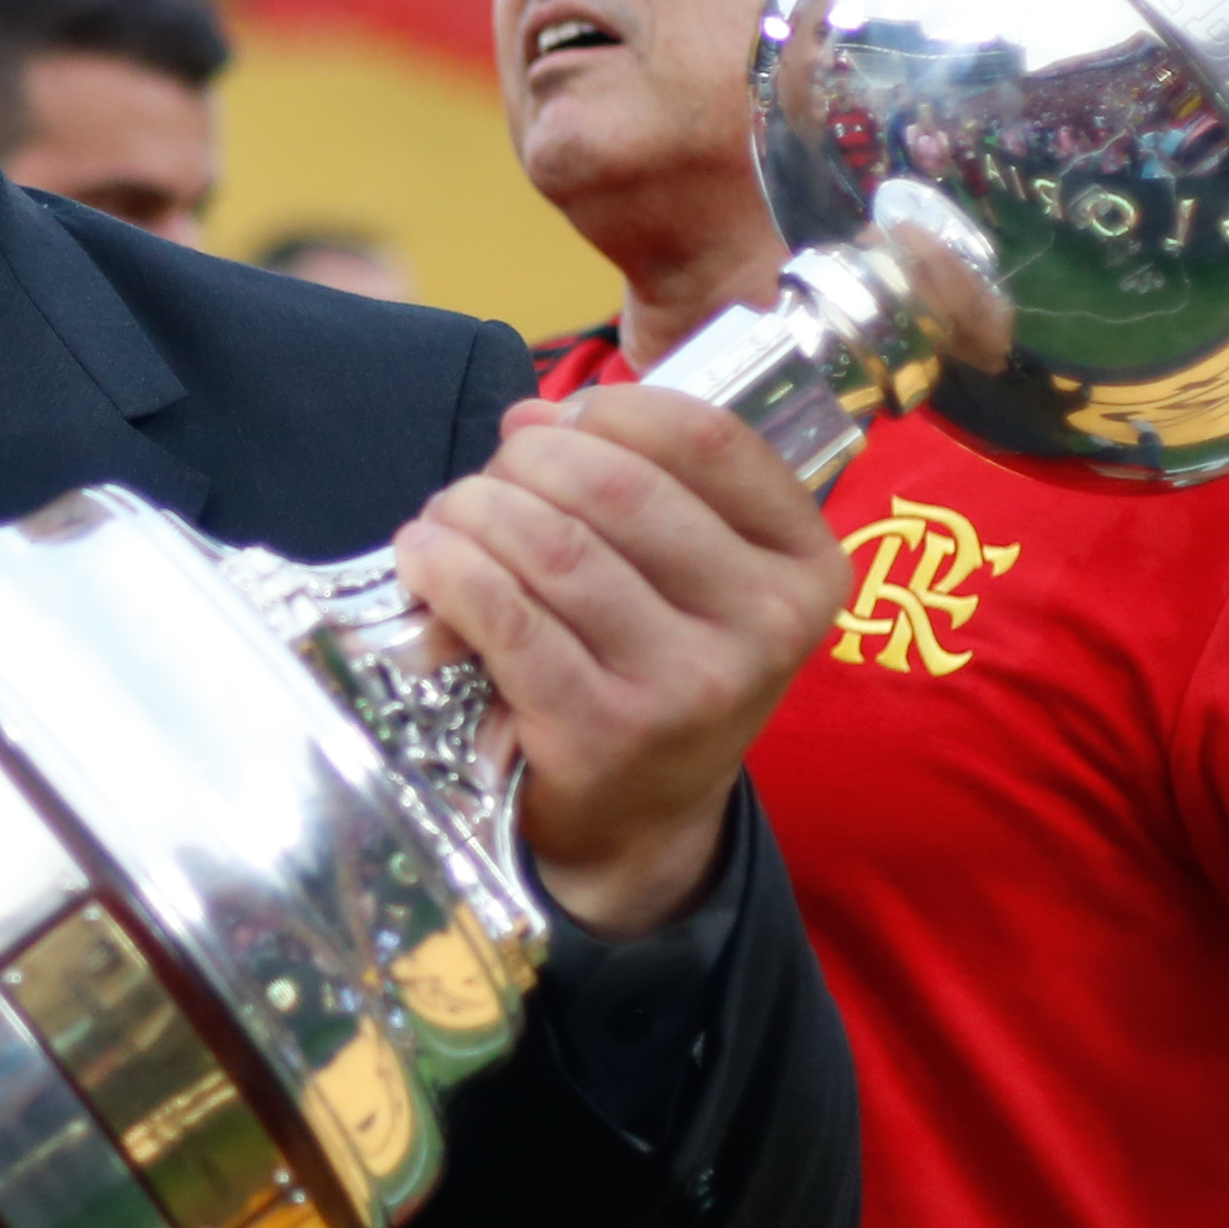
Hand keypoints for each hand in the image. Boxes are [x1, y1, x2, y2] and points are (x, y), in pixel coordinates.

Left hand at [391, 380, 847, 932]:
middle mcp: (764, 625)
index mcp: (804, 565)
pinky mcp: (605, 731)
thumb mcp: (693, 577)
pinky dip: (451, 572)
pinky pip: (509, 619)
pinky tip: (424, 557)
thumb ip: (637, 481)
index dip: (611, 408)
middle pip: (617, 486)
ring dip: (474, 511)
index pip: (709, 439)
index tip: (554, 421)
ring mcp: (688, 685)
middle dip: (526, 463)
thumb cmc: (657, 663)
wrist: (642, 820)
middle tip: (485, 480)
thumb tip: (531, 418)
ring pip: (555, 546)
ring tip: (446, 517)